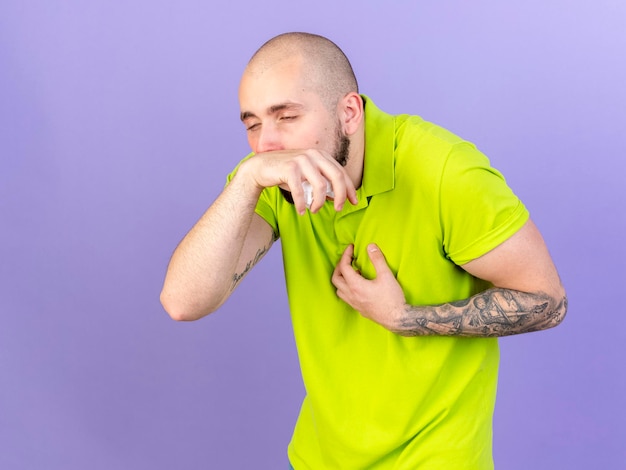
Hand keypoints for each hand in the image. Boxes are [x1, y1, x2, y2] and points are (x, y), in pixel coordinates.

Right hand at [239, 149, 357, 213]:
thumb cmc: (286, 174)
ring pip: (320, 186)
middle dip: (341, 196)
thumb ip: (322, 184)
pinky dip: (302, 204)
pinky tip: (301, 211)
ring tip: (314, 211)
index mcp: (320, 155)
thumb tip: (335, 197)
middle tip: (338, 209)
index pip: (341, 172)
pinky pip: (301, 191)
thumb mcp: (307, 178)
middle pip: (336, 177)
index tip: (353, 202)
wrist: (260, 167)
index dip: (349, 188)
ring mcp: (301, 160)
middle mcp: (313, 155)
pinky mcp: (289, 168)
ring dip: (319, 202)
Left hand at [331, 244, 406, 331]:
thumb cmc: (392, 298)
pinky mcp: (359, 309)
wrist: (397, 319)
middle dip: (340, 266)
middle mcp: (351, 295)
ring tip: (353, 272)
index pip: (343, 267)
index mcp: (355, 285)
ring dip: (342, 279)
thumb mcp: (386, 276)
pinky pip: (346, 297)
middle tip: (348, 259)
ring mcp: (354, 304)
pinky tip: (358, 285)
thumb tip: (370, 246)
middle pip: (336, 278)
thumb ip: (378, 259)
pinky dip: (347, 288)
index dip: (345, 255)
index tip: (351, 247)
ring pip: (339, 289)